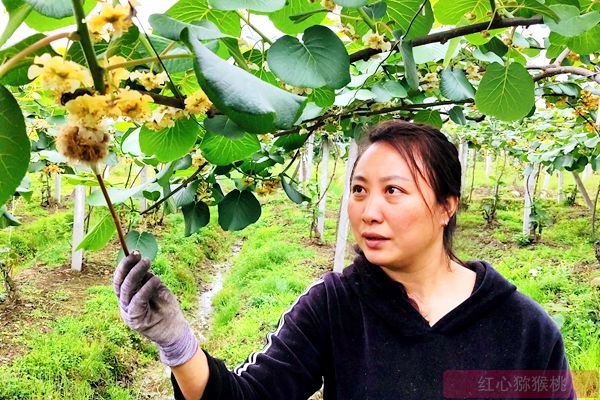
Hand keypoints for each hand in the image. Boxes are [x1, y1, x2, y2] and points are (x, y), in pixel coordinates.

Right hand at [113, 251, 197, 366]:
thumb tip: (141, 264)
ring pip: (126, 290)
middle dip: (126, 266)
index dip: (125, 265)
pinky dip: (146, 288)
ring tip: (147, 262)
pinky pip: (137, 301)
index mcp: (128, 297)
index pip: (120, 279)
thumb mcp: (157, 290)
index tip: (134, 252)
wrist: (175, 332)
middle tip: (137, 253)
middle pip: (119, 283)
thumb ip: (148, 280)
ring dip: (136, 273)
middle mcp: (124, 304)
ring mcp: (128, 313)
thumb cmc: (166, 310)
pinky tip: (156, 279)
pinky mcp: (135, 320)